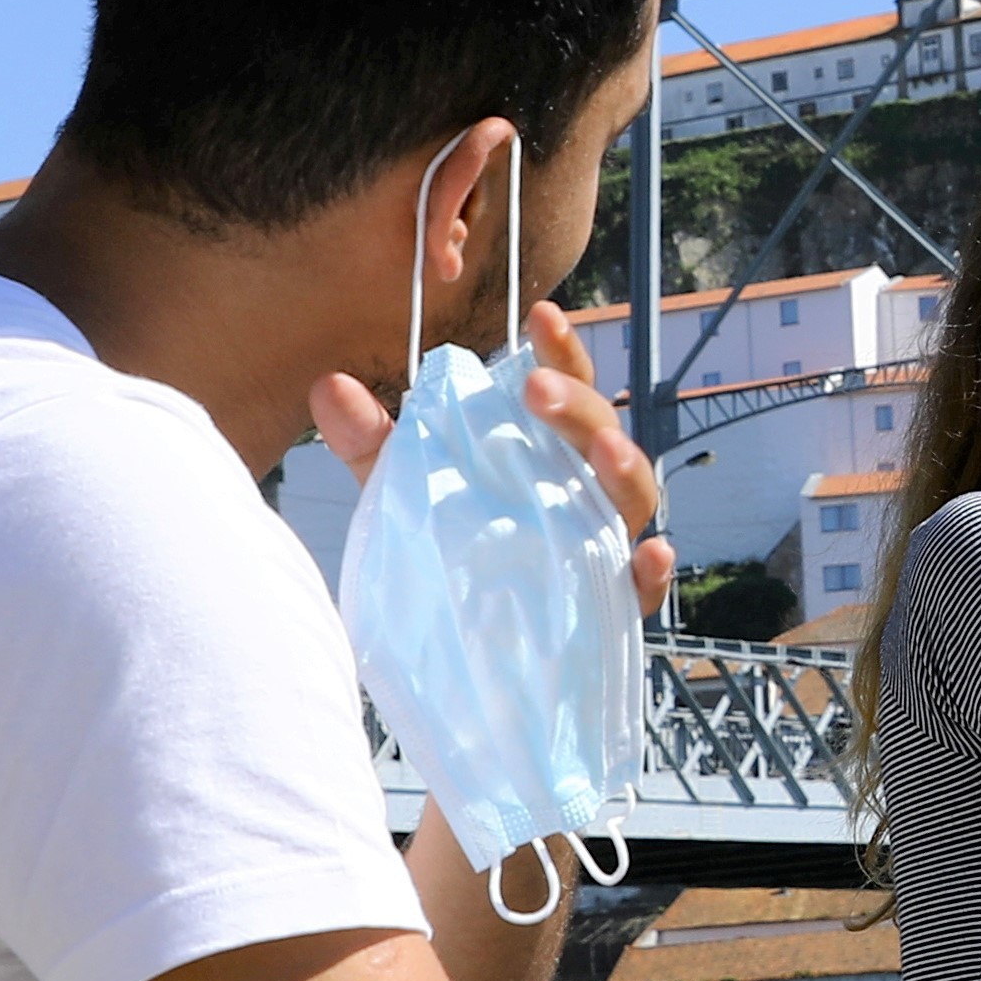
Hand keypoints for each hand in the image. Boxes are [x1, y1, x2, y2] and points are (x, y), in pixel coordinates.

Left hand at [307, 294, 674, 614]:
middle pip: (600, 435)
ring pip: (632, 502)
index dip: (560, 351)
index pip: (565, 389)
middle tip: (536, 390)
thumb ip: (374, 447)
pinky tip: (648, 557)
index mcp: (545, 451)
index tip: (540, 315)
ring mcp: (603, 548)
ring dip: (624, 469)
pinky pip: (642, 592)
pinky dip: (652, 573)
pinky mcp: (610, 612)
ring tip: (604, 450)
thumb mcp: (406, 497)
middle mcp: (584, 491)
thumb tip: (328, 385)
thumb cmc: (451, 555)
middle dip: (576, 407)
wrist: (462, 665)